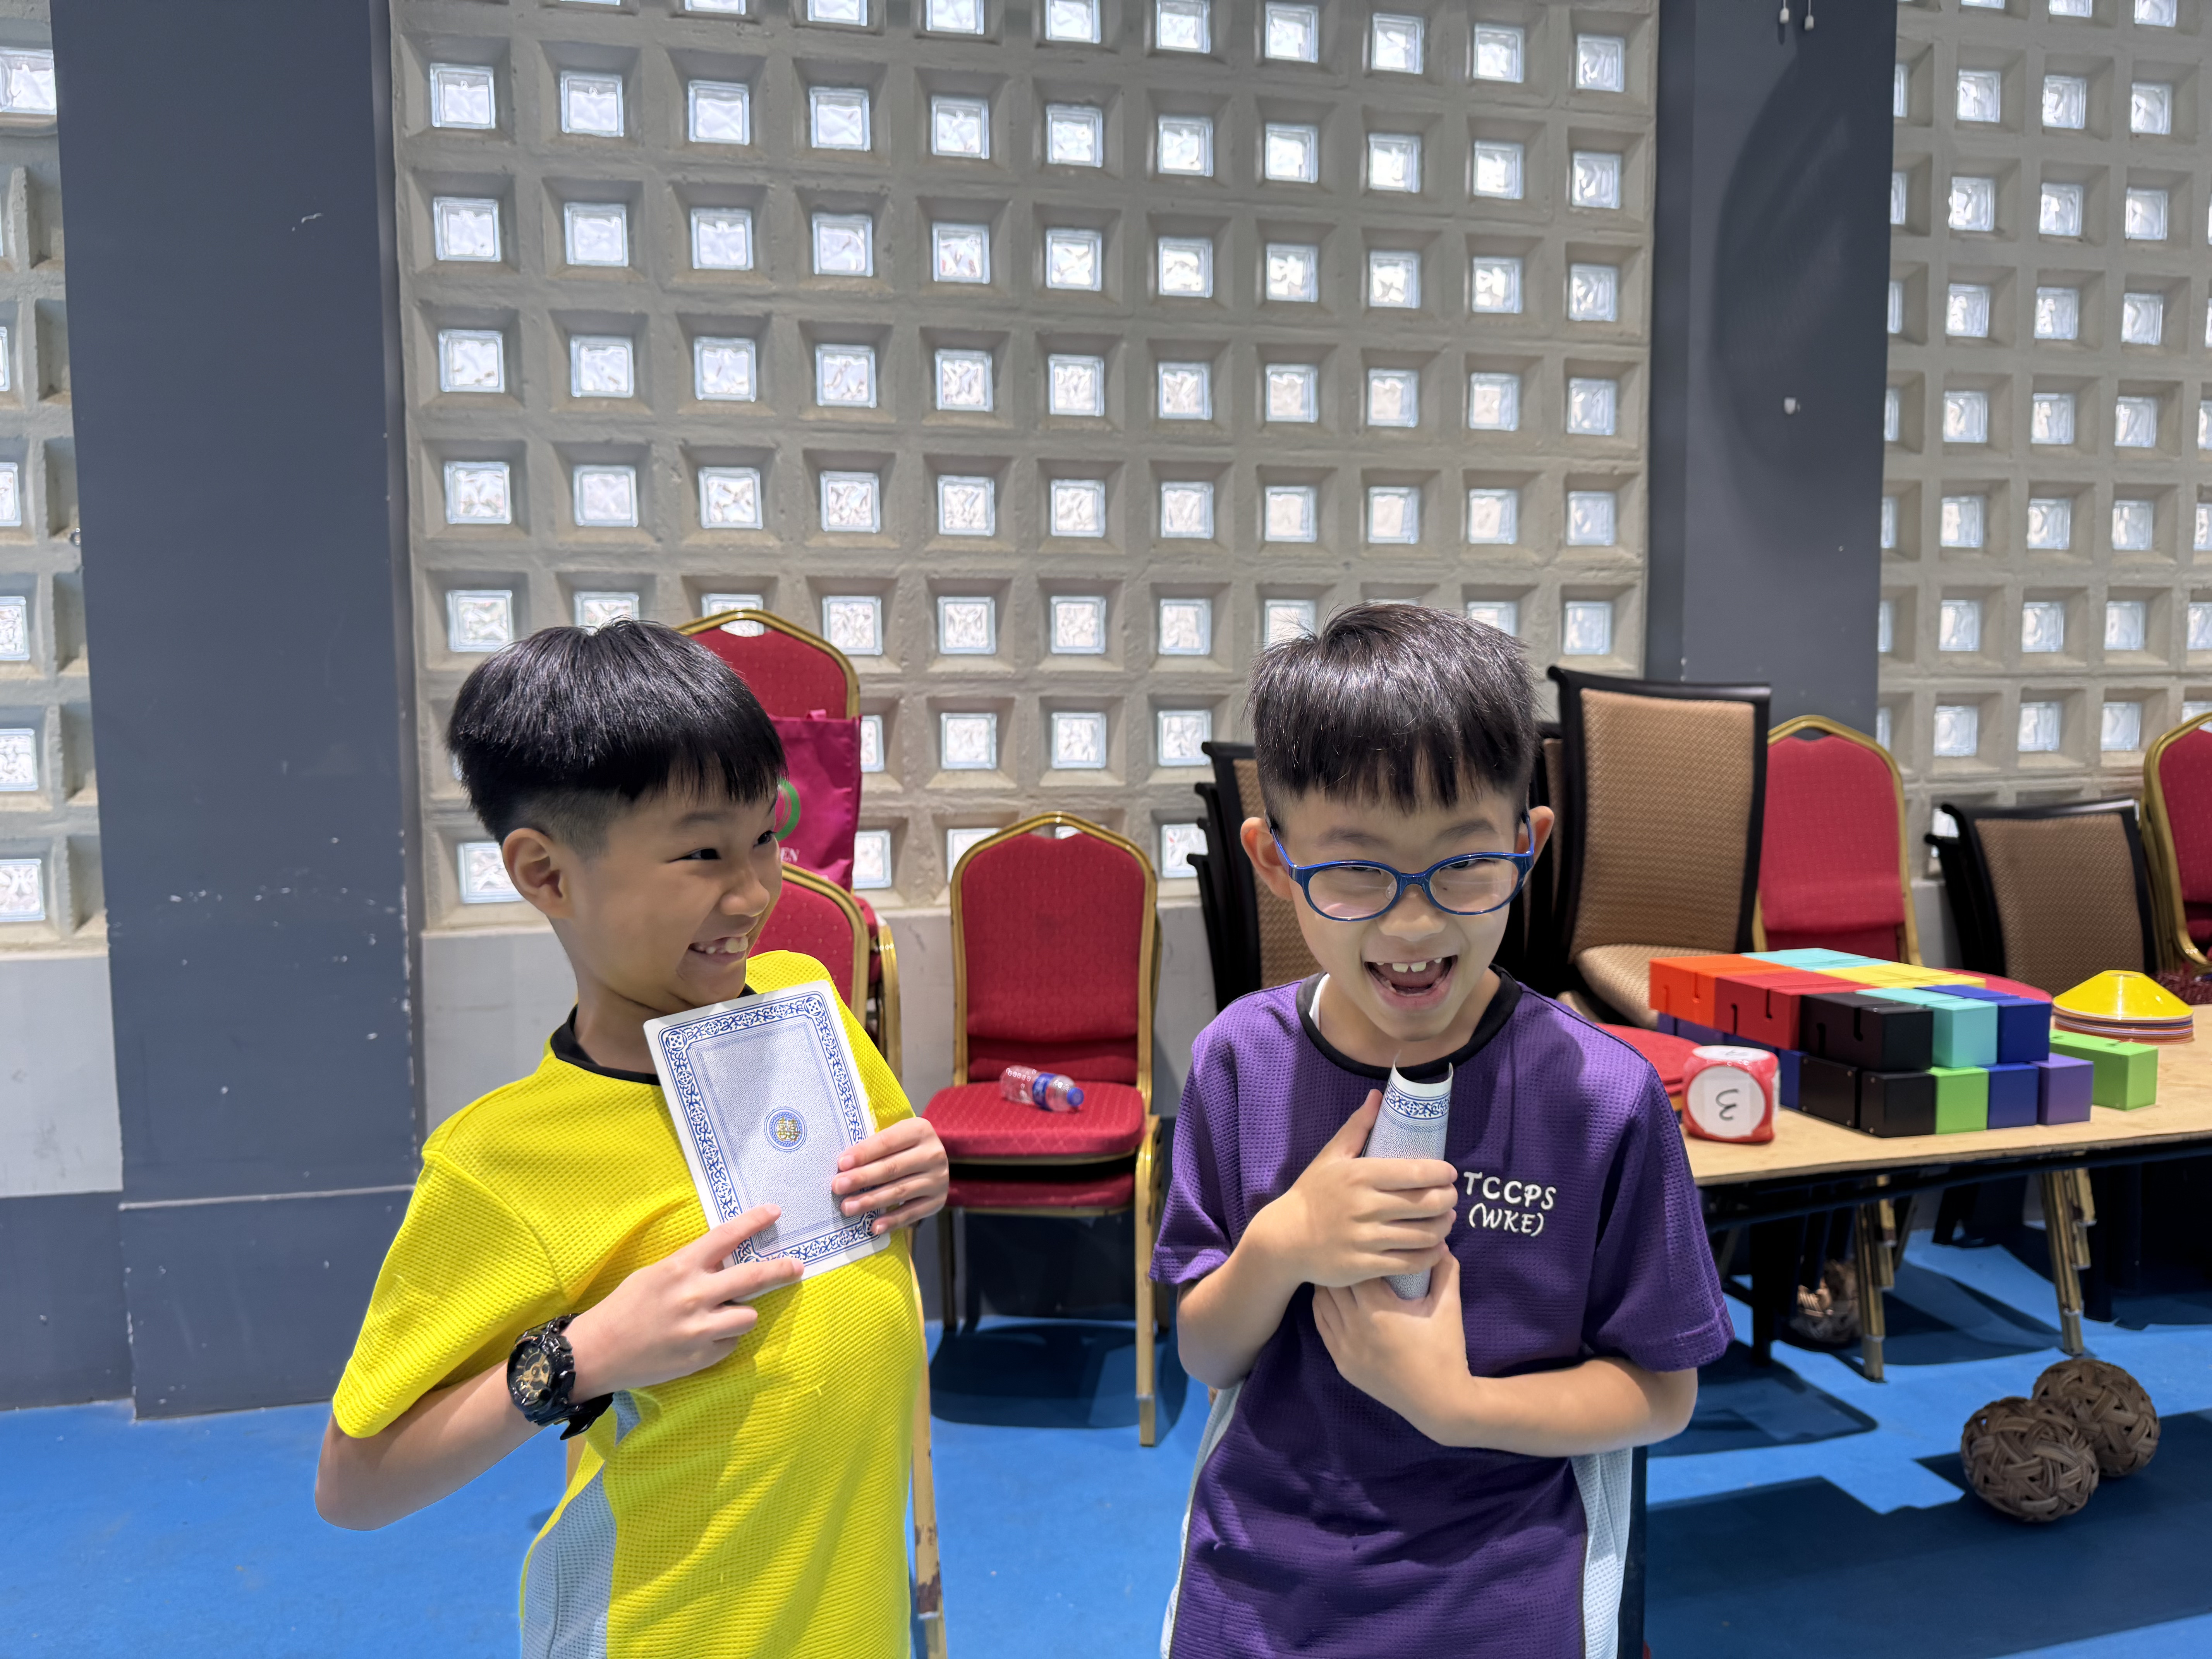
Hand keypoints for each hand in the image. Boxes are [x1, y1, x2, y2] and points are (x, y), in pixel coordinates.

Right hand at [566, 1206, 800, 1397]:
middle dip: (780, 1270)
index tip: (774, 1212)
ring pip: (748, 1315)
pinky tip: (700, 1339)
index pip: (726, 1237)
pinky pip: (730, 1343)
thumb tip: (724, 1262)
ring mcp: (699, 1329)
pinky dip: (722, 1339)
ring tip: (721, 1316)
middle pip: (753, 1277)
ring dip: (740, 1313)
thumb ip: (690, 1268)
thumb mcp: (655, 1275)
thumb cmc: (624, 1307)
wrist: (597, 1352)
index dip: (754, 1222)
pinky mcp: (701, 1357)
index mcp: (680, 1268)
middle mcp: (695, 1295)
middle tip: (796, 1267)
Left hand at [832, 1116, 947, 1233]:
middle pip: (892, 1168)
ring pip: (899, 1192)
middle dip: (862, 1178)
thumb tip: (843, 1168)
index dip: (864, 1153)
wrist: (934, 1159)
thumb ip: (875, 1147)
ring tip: (848, 1208)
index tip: (841, 1164)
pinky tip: (873, 1227)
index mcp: (919, 1130)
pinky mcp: (937, 1201)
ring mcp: (938, 1179)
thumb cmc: (904, 1147)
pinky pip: (912, 1213)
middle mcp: (933, 1154)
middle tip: (838, 1186)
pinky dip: (892, 1221)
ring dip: (871, 1201)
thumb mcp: (895, 1137)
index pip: (887, 1142)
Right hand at [1246, 1091, 1458, 1289]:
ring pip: (1423, 1234)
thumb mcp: (1330, 1156)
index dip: (1441, 1173)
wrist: (1284, 1238)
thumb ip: (1357, 1127)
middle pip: (1426, 1203)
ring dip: (1443, 1227)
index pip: (1415, 1172)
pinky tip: (1436, 1248)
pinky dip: (1431, 1255)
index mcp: (1359, 1175)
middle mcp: (1364, 1206)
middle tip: (1451, 1197)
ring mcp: (1365, 1239)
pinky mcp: (1365, 1266)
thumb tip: (1378, 1096)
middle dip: (1448, 1199)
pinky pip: (1410, 1262)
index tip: (1449, 1173)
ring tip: (1446, 1221)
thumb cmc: (1312, 1194)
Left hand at [1312, 1251, 1471, 1438]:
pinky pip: (1323, 1328)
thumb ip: (1446, 1272)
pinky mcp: (1342, 1365)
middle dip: (1341, 1267)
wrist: (1439, 1402)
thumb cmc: (1446, 1352)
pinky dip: (1324, 1310)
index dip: (1358, 1254)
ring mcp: (1344, 1348)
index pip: (1355, 1268)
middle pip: (1332, 1283)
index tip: (1364, 1244)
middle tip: (1347, 1252)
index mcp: (1377, 1309)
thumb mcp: (1449, 1308)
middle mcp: (1354, 1327)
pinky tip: (1333, 1300)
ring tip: (1338, 1272)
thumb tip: (1440, 1243)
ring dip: (1329, 1287)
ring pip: (1321, 1305)